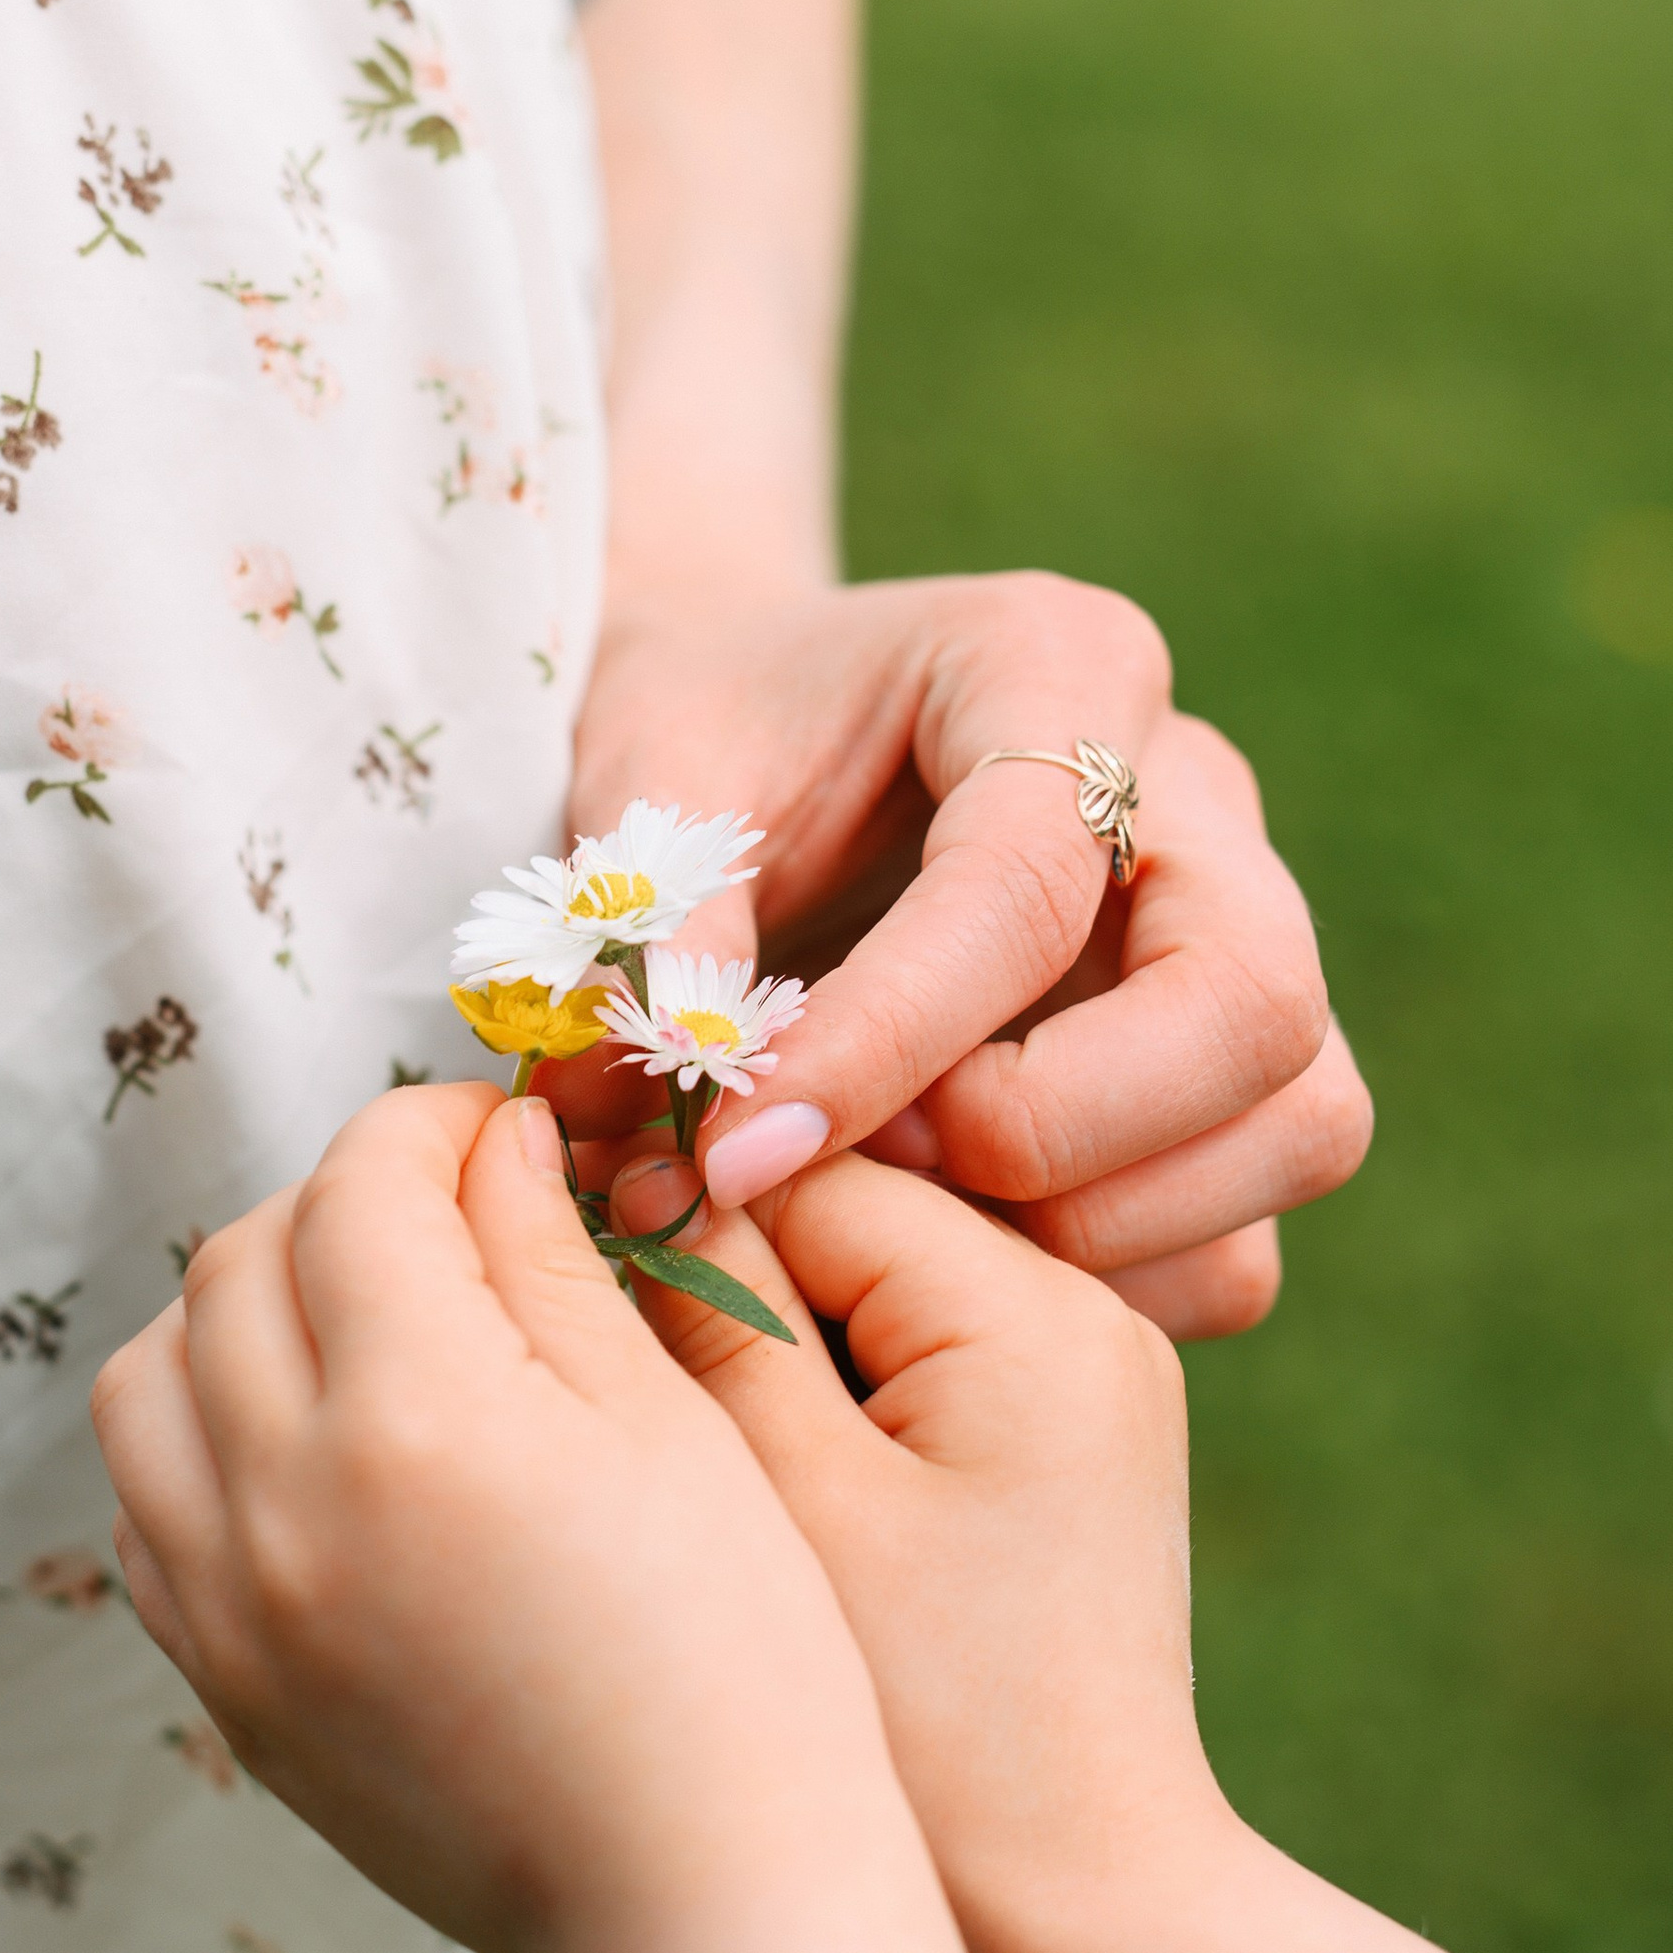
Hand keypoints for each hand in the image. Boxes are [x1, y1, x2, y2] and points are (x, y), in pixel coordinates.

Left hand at [89, 1082, 873, 1952]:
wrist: (702, 1906)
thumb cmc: (737, 1666)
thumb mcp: (665, 1426)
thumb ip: (549, 1262)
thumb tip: (493, 1144)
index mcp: (413, 1415)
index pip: (361, 1189)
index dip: (431, 1128)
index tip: (495, 1132)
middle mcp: (281, 1502)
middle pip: (237, 1265)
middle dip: (334, 1204)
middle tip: (442, 1214)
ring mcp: (230, 1608)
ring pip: (150, 1381)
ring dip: (234, 1314)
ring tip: (354, 1323)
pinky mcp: (227, 1692)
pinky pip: (146, 1515)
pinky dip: (198, 1443)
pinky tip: (307, 1450)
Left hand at [569, 573, 1371, 1339]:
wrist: (761, 737)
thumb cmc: (711, 745)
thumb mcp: (650, 789)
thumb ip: (664, 939)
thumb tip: (686, 1132)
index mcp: (1055, 664)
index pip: (1026, 884)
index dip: (889, 1040)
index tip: (746, 1150)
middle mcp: (1197, 798)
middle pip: (1253, 1003)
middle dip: (1058, 1132)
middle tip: (882, 1162)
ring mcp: (1247, 936)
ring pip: (1303, 1124)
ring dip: (1106, 1225)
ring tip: (915, 1215)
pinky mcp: (1237, 1076)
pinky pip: (1252, 1234)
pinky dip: (1118, 1288)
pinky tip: (964, 1261)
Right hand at [604, 1140, 1225, 1952]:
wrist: (1088, 1921)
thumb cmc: (942, 1741)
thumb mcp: (794, 1505)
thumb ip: (710, 1320)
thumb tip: (615, 1172)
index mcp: (1030, 1307)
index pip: (802, 1176)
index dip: (658, 1205)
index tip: (536, 1263)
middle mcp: (1077, 1315)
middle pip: (833, 1222)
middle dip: (709, 1273)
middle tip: (585, 1358)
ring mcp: (1070, 1388)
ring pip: (853, 1295)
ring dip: (751, 1342)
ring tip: (649, 1425)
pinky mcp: (1044, 1458)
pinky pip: (894, 1370)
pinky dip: (807, 1403)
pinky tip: (731, 1475)